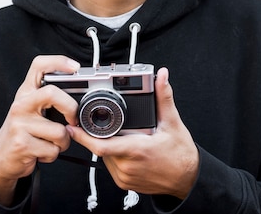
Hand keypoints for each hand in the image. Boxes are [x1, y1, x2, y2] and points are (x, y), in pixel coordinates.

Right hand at [0, 55, 80, 205]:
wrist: (1, 158)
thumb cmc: (22, 132)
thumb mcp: (32, 109)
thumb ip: (50, 99)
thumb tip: (81, 98)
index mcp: (26, 93)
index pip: (39, 66)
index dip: (58, 62)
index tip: (75, 67)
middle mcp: (20, 104)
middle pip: (51, 93)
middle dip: (70, 108)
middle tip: (73, 119)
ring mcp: (19, 124)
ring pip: (59, 131)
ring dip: (63, 142)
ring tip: (51, 142)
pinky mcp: (22, 144)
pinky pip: (53, 149)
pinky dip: (53, 154)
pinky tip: (42, 152)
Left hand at [68, 67, 198, 199]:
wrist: (187, 180)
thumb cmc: (181, 155)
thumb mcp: (173, 123)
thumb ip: (164, 98)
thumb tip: (162, 77)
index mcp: (136, 150)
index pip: (101, 145)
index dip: (84, 136)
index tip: (73, 126)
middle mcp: (127, 166)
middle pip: (101, 147)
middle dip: (101, 134)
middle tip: (109, 125)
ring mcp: (125, 177)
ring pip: (105, 157)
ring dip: (107, 144)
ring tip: (123, 136)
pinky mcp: (124, 183)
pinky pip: (111, 166)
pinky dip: (113, 155)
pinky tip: (125, 148)